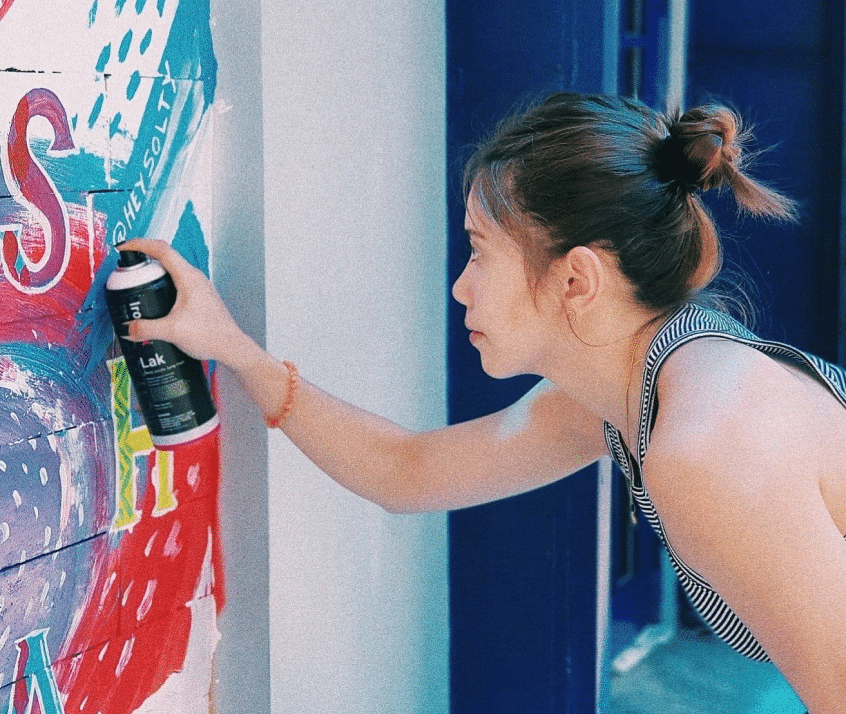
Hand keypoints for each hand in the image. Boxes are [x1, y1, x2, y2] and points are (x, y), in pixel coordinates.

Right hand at [118, 238, 247, 363]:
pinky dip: (164, 287)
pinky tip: (156, 304)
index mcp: (188, 277)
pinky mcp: (201, 298)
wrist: (231, 347)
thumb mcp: (172, 331)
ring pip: (172, 272)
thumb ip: (146, 329)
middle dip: (144, 262)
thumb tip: (128, 328)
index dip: (140, 244)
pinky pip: (179, 284)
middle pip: (165, 259)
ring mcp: (200, 287)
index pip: (162, 249)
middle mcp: (196, 278)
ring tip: (138, 288)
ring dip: (154, 276)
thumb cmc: (210, 335)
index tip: (124, 248)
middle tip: (127, 273)